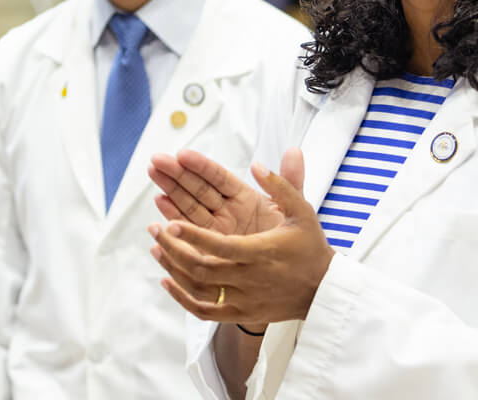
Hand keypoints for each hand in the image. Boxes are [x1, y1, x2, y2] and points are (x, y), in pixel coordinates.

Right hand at [148, 148, 304, 236]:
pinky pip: (189, 229)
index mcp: (245, 197)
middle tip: (158, 160)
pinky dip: (174, 215)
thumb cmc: (294, 239)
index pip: (219, 178)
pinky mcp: (208, 246)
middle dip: (177, 173)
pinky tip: (160, 201)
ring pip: (189, 204)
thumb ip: (289, 180)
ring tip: (153, 173)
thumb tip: (294, 150)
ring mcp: (216, 228)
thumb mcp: (293, 208)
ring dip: (170, 188)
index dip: (201, 166)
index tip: (183, 154)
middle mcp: (227, 210)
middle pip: (198, 188)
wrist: (294, 274)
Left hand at [148, 160, 334, 323]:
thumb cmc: (311, 248)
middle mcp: (250, 277)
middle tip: (154, 229)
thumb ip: (281, 186)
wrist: (323, 290)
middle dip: (173, 247)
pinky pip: (204, 310)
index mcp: (262, 251)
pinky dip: (182, 298)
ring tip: (155, 247)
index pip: (220, 245)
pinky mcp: (241, 313)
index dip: (193, 235)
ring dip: (173, 267)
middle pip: (201, 267)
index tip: (170, 222)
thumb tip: (257, 164)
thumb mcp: (303, 212)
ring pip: (198, 288)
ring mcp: (244, 298)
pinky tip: (167, 280)